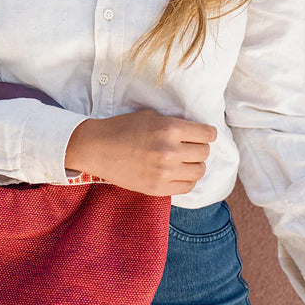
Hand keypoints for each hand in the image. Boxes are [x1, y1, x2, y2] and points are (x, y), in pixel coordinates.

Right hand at [65, 107, 217, 195]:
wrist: (97, 148)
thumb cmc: (122, 128)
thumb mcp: (150, 117)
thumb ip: (174, 124)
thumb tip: (196, 132)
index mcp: (169, 128)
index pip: (207, 134)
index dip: (207, 134)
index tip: (204, 134)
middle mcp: (170, 151)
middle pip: (204, 152)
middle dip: (199, 148)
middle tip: (189, 146)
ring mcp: (164, 172)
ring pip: (199, 171)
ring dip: (194, 164)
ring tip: (183, 161)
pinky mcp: (158, 188)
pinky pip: (187, 186)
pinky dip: (186, 179)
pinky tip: (177, 173)